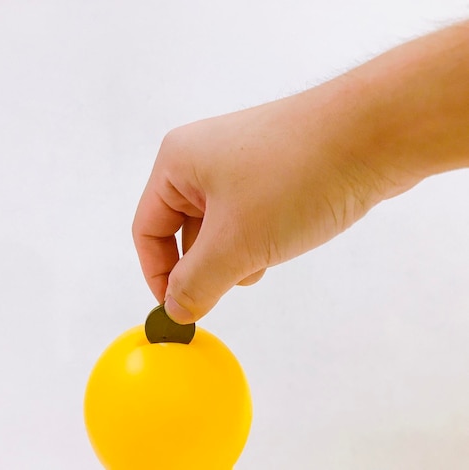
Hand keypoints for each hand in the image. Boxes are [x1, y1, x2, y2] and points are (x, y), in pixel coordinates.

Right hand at [133, 82, 409, 323]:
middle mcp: (203, 157)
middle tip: (229, 286)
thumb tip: (176, 310)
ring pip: (218, 227)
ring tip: (262, 258)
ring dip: (233, 255)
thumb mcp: (236, 243)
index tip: (178, 311)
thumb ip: (196, 283)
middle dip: (202, 266)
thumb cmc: (295, 178)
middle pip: (180, 229)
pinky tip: (282, 243)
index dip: (157, 275)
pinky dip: (256, 239)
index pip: (146, 230)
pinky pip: (248, 216)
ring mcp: (241, 161)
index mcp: (177, 162)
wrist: (376, 133)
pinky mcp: (273, 170)